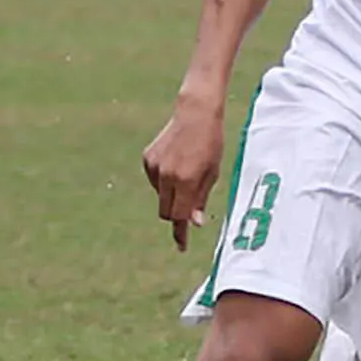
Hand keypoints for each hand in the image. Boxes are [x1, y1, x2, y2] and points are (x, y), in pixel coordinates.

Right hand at [141, 101, 226, 250]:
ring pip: (160, 196)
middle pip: (165, 211)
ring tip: (189, 172)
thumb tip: (194, 222)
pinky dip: (165, 180)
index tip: (182, 246)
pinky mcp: (147, 158)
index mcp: (185, 180)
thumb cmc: (210, 144)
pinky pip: (155, 180)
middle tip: (189, 213)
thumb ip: (201, 199)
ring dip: (172, 194)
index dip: (181, 232)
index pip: (178, 216)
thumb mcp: (212, 173)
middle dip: (176, 215)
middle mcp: (166, 175)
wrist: (195, 114)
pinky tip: (177, 163)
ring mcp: (154, 166)